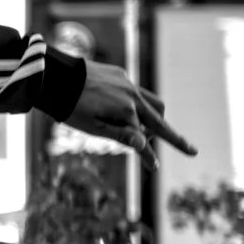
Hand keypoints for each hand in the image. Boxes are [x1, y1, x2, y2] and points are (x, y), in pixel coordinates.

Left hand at [62, 59, 193, 164]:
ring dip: (156, 118)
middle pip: (160, 119)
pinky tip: (124, 111)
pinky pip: (136, 91)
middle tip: (187, 149)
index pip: (143, 140)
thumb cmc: (71, 107)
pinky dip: (137, 105)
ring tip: (150, 132)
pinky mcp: (120, 75)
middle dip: (174, 136)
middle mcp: (132, 96)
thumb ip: (121, 135)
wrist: (55, 76)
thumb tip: (145, 144)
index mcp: (126, 112)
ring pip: (154, 102)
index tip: (153, 168)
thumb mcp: (93, 127)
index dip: (148, 157)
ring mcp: (127, 83)